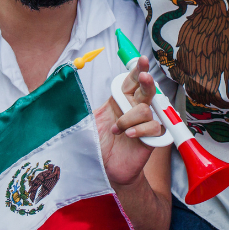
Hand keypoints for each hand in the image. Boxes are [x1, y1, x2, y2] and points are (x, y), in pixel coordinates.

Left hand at [95, 57, 162, 186]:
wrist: (106, 169)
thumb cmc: (98, 145)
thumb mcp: (88, 123)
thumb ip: (86, 107)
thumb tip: (74, 94)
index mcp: (119, 101)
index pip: (130, 81)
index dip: (136, 70)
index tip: (141, 60)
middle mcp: (134, 109)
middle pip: (146, 89)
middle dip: (146, 81)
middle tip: (145, 76)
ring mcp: (144, 123)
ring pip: (146, 109)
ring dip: (130, 118)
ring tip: (118, 130)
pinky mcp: (151, 138)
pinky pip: (154, 127)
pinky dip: (141, 129)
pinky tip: (130, 135)